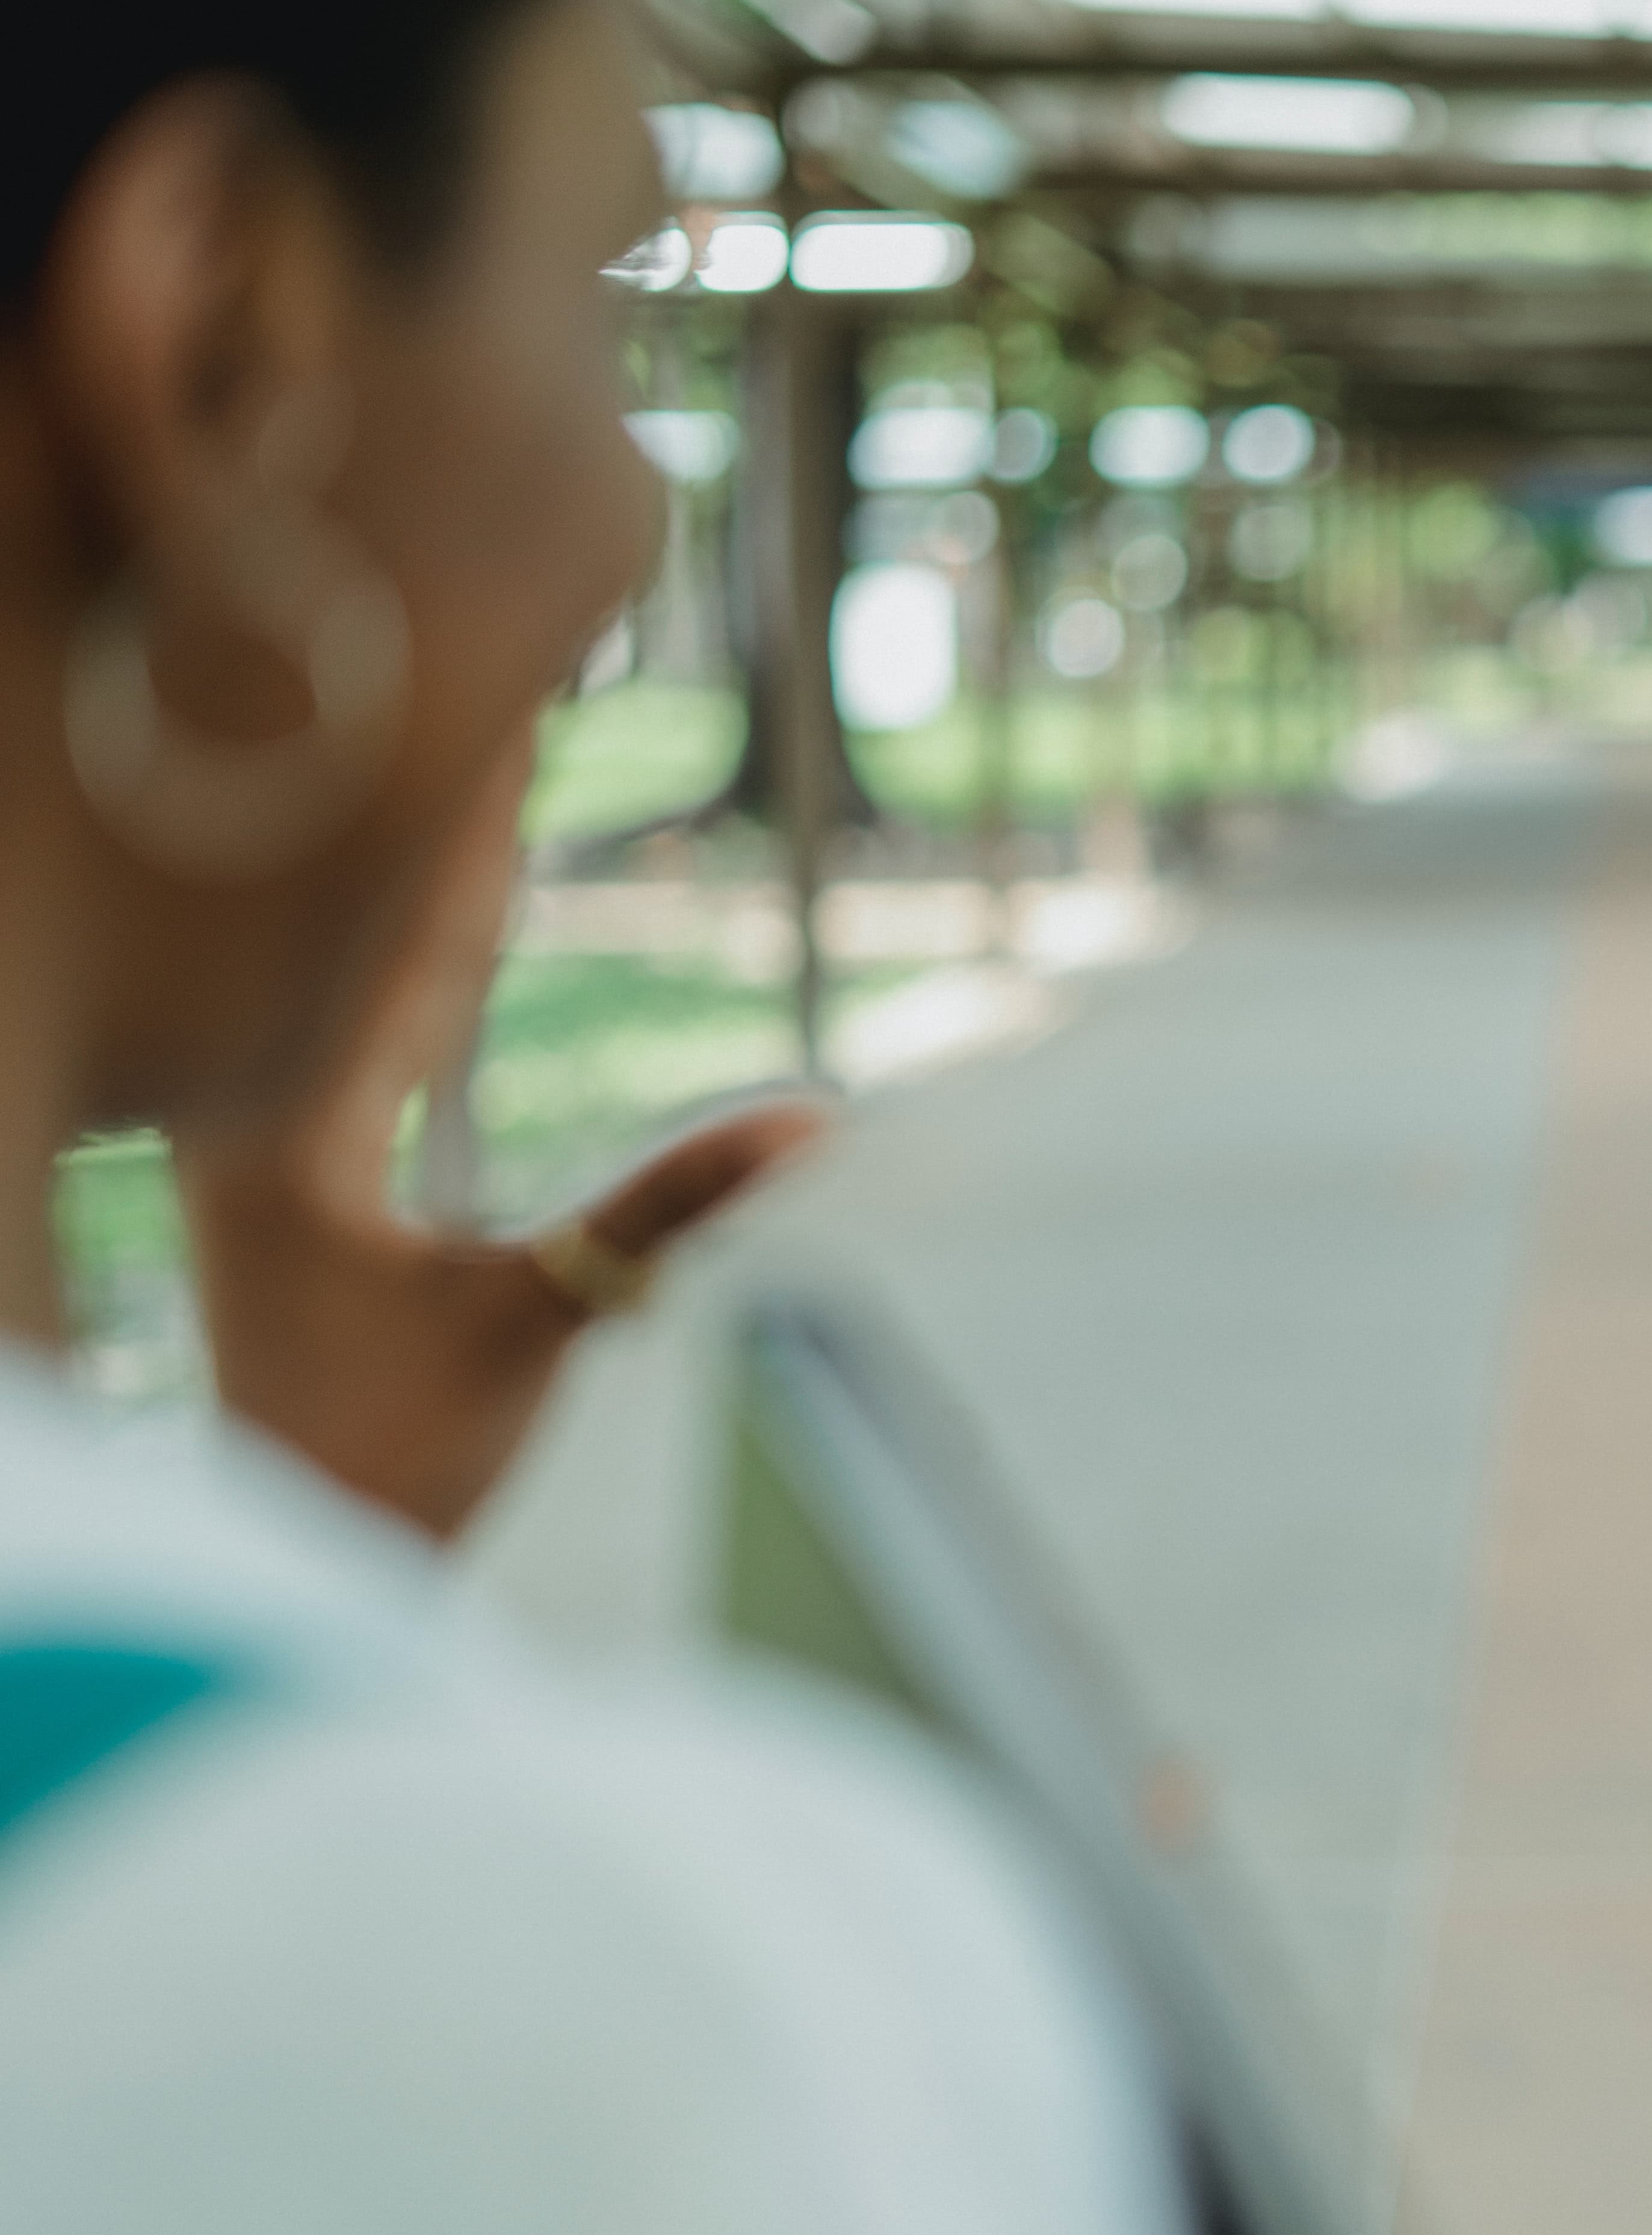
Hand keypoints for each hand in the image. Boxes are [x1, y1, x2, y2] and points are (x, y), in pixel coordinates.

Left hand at [173, 743, 823, 1540]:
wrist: (289, 1549)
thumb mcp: (537, 1324)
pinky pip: (368, 1019)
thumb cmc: (386, 1454)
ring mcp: (262, 1133)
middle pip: (361, 910)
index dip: (466, 809)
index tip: (511, 700)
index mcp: (283, 1111)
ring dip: (433, 866)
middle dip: (452, 801)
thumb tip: (819, 1124)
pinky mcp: (297, 1172)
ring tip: (483, 759)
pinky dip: (426, 949)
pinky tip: (460, 909)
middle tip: (506, 684)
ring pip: (357, 958)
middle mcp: (249, 1099)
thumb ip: (669, 1215)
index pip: (393, 921)